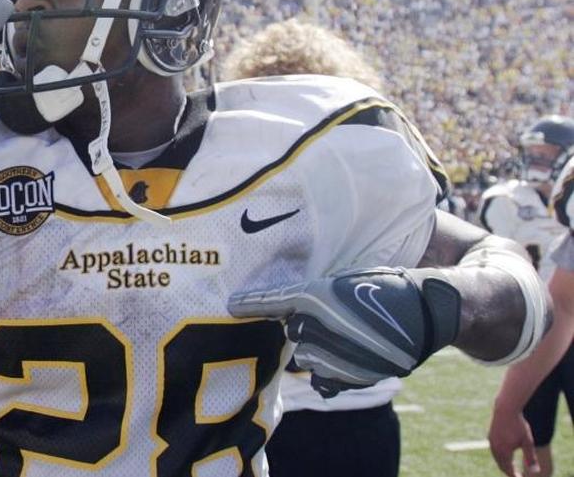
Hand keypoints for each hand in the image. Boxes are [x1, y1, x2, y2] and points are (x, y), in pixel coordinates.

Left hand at [227, 266, 460, 396]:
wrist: (428, 310)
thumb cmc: (386, 286)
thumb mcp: (347, 279)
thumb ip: (315, 294)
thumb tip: (289, 307)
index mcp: (318, 296)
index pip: (273, 301)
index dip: (250, 303)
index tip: (231, 305)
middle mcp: (322, 326)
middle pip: (292, 332)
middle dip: (304, 326)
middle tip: (329, 318)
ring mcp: (337, 355)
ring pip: (307, 358)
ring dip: (318, 350)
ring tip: (345, 338)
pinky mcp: (352, 377)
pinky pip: (323, 380)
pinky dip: (330, 371)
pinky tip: (348, 358)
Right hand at [488, 404, 539, 476]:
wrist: (505, 409)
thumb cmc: (518, 425)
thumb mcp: (527, 442)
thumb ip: (531, 457)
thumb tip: (535, 471)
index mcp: (503, 452)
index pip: (508, 469)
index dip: (514, 475)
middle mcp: (495, 448)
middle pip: (501, 465)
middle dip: (508, 471)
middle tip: (516, 474)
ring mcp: (491, 442)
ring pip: (497, 458)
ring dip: (504, 463)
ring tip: (512, 466)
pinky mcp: (490, 436)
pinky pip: (494, 451)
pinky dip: (500, 456)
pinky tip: (506, 453)